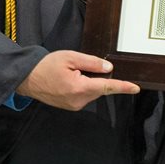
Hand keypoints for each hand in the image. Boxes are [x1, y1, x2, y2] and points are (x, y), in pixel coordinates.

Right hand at [16, 50, 139, 110]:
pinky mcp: (71, 106)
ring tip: (72, 72)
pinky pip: (85, 95)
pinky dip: (84, 86)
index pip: (106, 87)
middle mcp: (78, 100)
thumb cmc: (48, 65)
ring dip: (90, 81)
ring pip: (92, 91)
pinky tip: (71, 79)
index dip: (122, 87)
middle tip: (80, 66)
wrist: (28, 78)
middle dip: (98, 76)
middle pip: (99, 88)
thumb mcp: (71, 57)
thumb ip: (91, 63)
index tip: (136, 88)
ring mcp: (74, 105)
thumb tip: (109, 68)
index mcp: (79, 87)